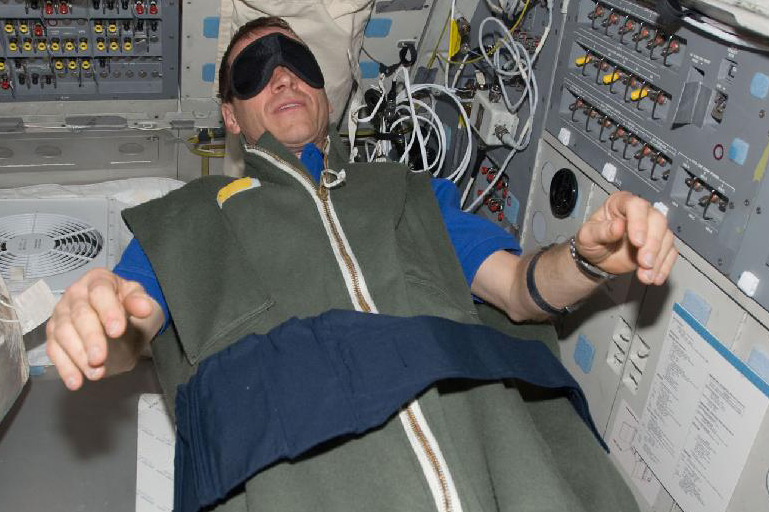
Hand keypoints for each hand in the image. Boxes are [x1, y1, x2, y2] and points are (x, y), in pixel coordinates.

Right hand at [46, 268, 157, 389]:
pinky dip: (64, 367)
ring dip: (78, 356)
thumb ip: (138, 301)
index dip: (108, 311)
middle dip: (90, 338)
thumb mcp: (135, 297)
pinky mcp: (53, 333)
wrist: (112, 313)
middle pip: (80, 316)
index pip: (100, 292)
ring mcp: (61, 313)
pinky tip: (75, 381)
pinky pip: (54, 350)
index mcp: (97, 280)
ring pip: (64, 334)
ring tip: (95, 373)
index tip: (117, 331)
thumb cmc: (124, 302)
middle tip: (100, 358)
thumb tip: (144, 308)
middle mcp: (74, 294)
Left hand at [575, 191, 676, 284]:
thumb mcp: (587, 236)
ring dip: (658, 259)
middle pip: (657, 221)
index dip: (639, 223)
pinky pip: (670, 252)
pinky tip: (655, 278)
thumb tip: (618, 226)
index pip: (636, 205)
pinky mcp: (659, 244)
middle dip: (653, 244)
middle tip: (645, 263)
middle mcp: (640, 212)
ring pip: (666, 237)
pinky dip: (664, 266)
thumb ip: (601, 231)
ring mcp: (652, 228)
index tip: (637, 242)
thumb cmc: (592, 242)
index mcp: (620, 204)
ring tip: (645, 276)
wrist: (598, 258)